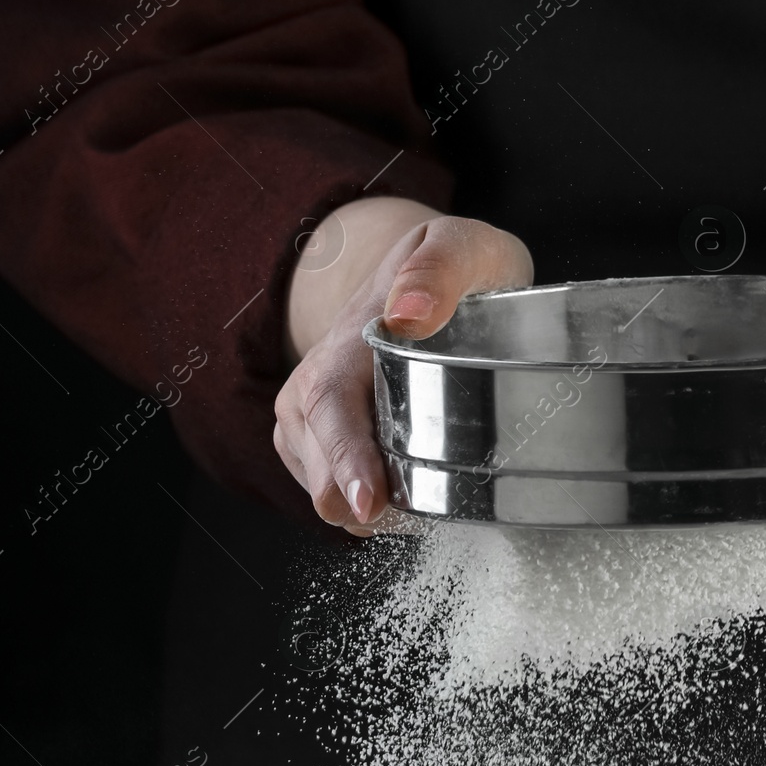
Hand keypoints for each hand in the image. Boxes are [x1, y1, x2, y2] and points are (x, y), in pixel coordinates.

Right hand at [274, 198, 533, 533]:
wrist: (412, 280)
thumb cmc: (446, 269)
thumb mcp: (460, 247)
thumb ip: (439, 269)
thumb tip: (409, 314)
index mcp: (345, 344)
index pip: (331, 408)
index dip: (346, 462)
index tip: (370, 503)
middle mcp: (311, 386)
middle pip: (322, 469)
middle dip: (363, 507)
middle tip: (417, 519)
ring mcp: (305, 419)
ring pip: (325, 492)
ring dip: (370, 511)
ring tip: (423, 501)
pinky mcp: (310, 443)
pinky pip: (332, 493)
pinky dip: (367, 506)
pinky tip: (404, 494)